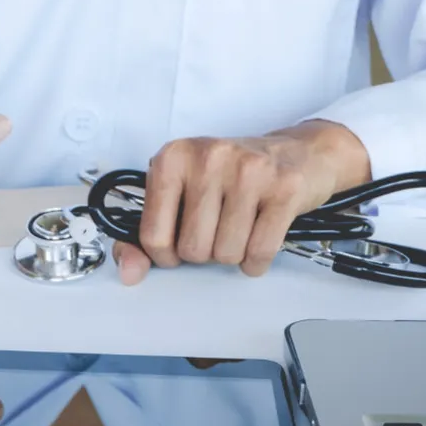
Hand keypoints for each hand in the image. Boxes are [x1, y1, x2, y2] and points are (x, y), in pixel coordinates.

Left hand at [114, 121, 371, 284]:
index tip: (177, 245)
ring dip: (232, 254)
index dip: (165, 255)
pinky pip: (260, 252)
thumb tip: (128, 272)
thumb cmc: (230, 176)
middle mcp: (208, 158)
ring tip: (239, 227)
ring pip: (226, 254)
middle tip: (216, 229)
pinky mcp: (284, 188)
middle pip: (192, 249)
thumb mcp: (179, 194)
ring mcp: (249, 171)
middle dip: (204, 253)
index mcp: (172, 158)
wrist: (297, 152)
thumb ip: (145, 235)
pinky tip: (258, 236)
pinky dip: (256, 259)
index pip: (152, 236)